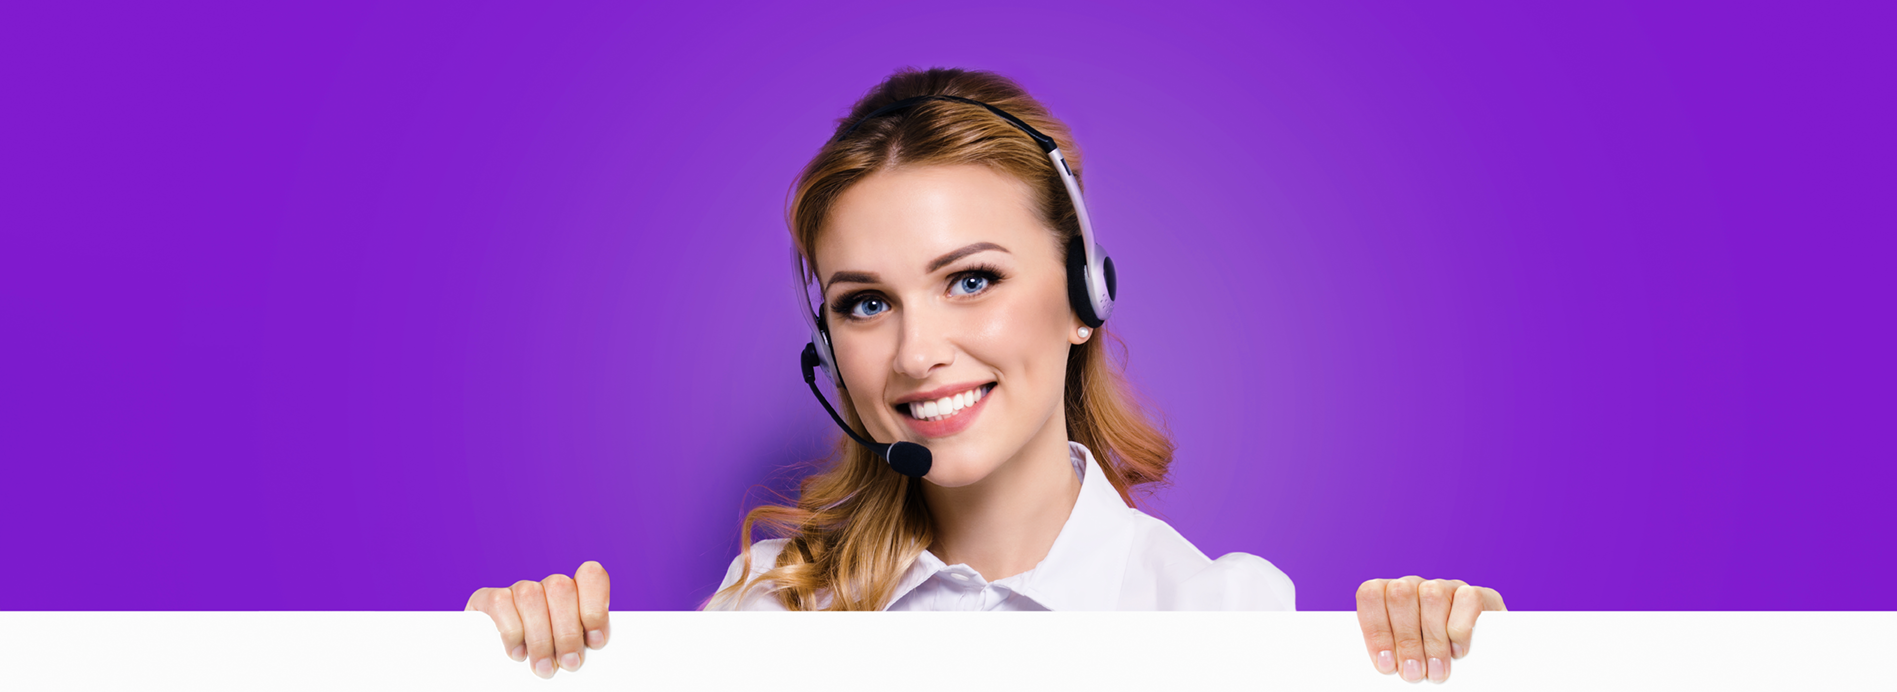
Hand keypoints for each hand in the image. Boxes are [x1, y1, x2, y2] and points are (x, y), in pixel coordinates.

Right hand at [465, 561, 610, 678]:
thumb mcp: (571, 652)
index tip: (596, 640)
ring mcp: (518, 590)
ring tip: (545, 667)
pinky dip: (512, 632)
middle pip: (561, 588)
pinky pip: (500, 603)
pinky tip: (518, 653)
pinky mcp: (487, 599)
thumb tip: (592, 650)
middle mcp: (547, 586)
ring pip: (531, 595)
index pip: (591, 574)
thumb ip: (583, 644)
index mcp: (575, 593)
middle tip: (569, 663)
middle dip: (567, 632)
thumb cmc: (547, 661)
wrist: (497, 673)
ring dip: (540, 638)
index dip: (595, 606)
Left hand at [1356, 576, 1504, 683]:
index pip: (1371, 594)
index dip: (1376, 629)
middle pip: (1400, 595)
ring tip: (1436, 671)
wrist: (1482, 660)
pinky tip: (1458, 651)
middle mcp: (1416, 585)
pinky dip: (1460, 629)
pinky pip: (1467, 599)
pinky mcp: (1477, 594)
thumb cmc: (1429, 661)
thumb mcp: (1406, 656)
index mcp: (1389, 594)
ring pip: (1432, 595)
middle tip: (1414, 673)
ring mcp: (1446, 586)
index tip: (1386, 664)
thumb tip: (1385, 666)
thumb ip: (1392, 653)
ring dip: (1433, 640)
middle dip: (1406, 640)